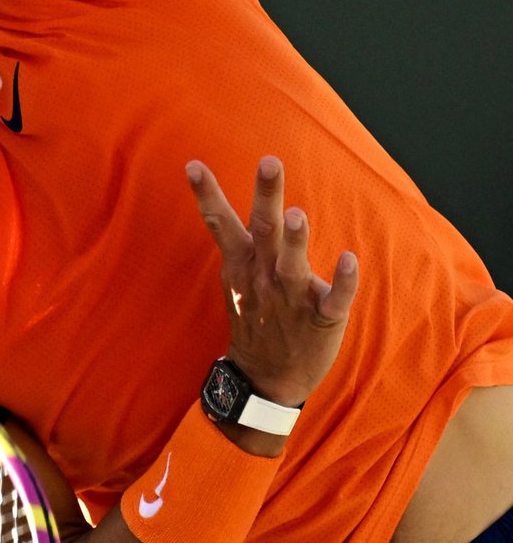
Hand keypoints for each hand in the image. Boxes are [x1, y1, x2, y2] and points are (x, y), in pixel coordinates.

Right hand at [187, 156, 358, 408]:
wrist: (267, 379)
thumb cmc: (257, 319)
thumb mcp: (237, 279)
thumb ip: (236, 241)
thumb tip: (213, 199)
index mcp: (244, 266)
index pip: (222, 224)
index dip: (208, 195)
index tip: (194, 164)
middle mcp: (265, 278)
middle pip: (264, 232)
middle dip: (266, 197)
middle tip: (269, 162)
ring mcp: (292, 300)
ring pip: (292, 266)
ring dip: (295, 241)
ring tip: (296, 214)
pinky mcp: (322, 320)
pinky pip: (334, 300)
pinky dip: (342, 281)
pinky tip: (349, 259)